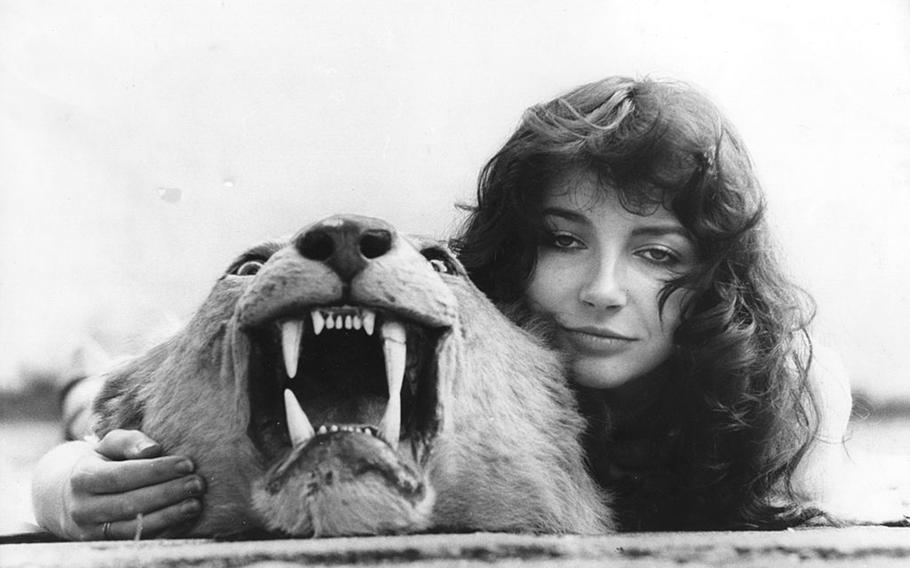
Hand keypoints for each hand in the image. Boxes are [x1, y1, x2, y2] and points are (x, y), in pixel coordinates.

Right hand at [32, 430, 205, 539]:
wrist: (74, 497)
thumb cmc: (103, 463)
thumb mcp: (110, 445)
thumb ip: (129, 441)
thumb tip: (153, 449)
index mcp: (83, 478)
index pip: (121, 475)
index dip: (156, 470)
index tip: (187, 464)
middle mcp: (83, 508)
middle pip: (130, 503)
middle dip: (167, 493)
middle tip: (197, 484)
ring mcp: (92, 531)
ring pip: (133, 527)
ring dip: (169, 516)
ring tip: (195, 504)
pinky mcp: (107, 545)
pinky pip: (138, 540)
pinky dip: (164, 531)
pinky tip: (185, 519)